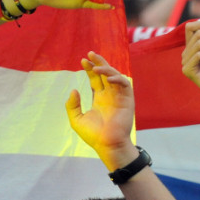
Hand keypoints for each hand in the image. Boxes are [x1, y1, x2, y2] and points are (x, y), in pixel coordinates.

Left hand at [64, 52, 137, 170]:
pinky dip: (117, 79)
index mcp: (100, 99)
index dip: (90, 69)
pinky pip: (124, 85)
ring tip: (94, 67)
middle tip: (90, 53)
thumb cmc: (93, 135)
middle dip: (99, 63)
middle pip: (106, 74)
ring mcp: (119, 98)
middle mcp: (110, 96)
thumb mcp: (76, 119)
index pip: (96, 79)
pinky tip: (107, 77)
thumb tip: (74, 90)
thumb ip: (72, 105)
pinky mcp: (127, 101)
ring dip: (106, 69)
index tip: (83, 60)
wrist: (107, 145)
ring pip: (115, 77)